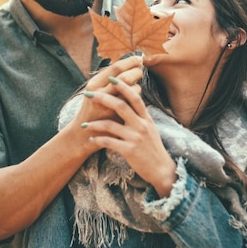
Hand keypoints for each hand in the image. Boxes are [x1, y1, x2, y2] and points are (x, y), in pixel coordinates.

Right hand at [78, 54, 143, 124]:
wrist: (83, 134)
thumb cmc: (93, 108)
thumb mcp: (96, 90)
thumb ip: (109, 79)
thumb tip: (130, 63)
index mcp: (94, 84)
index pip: (116, 68)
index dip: (130, 61)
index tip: (139, 58)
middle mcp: (99, 94)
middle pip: (125, 78)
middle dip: (136, 72)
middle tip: (140, 70)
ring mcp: (108, 107)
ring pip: (131, 90)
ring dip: (137, 86)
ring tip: (135, 85)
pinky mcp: (116, 118)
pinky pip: (133, 104)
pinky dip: (136, 99)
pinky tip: (133, 99)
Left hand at [81, 76, 176, 196]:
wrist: (161, 169)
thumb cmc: (153, 147)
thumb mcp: (150, 127)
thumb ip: (140, 115)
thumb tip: (130, 99)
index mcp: (146, 118)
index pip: (135, 97)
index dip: (123, 86)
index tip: (111, 78)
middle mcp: (141, 125)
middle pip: (121, 105)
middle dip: (103, 98)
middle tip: (89, 94)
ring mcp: (135, 138)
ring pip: (111, 125)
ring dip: (95, 124)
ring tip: (84, 125)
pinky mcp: (129, 150)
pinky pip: (109, 142)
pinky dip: (98, 139)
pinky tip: (92, 138)